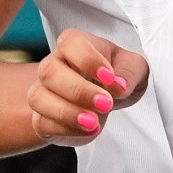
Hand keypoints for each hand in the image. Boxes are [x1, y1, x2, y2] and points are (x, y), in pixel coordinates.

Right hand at [30, 29, 148, 146]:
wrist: (105, 100)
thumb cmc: (116, 76)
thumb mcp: (133, 68)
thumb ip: (129, 71)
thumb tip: (118, 85)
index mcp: (75, 44)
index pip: (71, 43)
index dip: (89, 60)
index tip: (110, 77)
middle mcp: (54, 64)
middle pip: (49, 72)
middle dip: (79, 91)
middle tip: (106, 103)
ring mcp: (44, 91)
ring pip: (39, 99)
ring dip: (67, 113)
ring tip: (94, 122)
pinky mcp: (42, 116)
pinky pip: (43, 123)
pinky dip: (66, 130)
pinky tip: (88, 129)